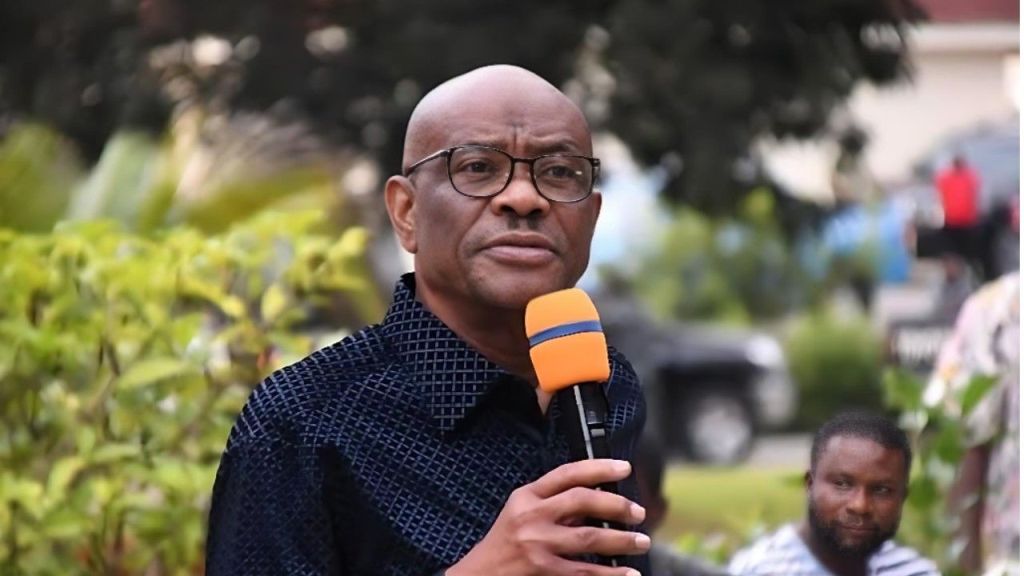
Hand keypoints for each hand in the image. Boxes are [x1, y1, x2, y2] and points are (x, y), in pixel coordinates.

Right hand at [446, 459, 648, 575]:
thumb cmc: (504, 544)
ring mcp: (537, 545)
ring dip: (622, 540)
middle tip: (638, 512)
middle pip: (582, 501)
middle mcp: (532, 516)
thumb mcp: (520, 512)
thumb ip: (552, 503)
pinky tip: (627, 573)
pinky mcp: (543, 571)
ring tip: (641, 541)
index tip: (623, 468)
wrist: (478, 575)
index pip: (567, 473)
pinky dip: (610, 574)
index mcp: (527, 496)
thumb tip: (598, 498)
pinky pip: (585, 572)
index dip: (598, 467)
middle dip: (617, 504)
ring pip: (589, 537)